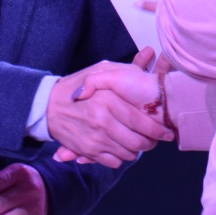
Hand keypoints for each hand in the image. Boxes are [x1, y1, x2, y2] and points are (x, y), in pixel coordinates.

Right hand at [47, 55, 174, 168]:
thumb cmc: (77, 86)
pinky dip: (120, 158)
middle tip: (154, 140)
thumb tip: (150, 52)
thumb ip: (127, 65)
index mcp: (108, 101)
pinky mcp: (88, 151)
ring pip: (127, 154)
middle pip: (137, 142)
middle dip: (150, 144)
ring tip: (138, 143)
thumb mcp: (100, 69)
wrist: (48, 105)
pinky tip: (120, 147)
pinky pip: (113, 161)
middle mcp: (102, 122)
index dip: (158, 130)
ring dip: (136, 151)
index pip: (141, 122)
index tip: (167, 132)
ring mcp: (94, 138)